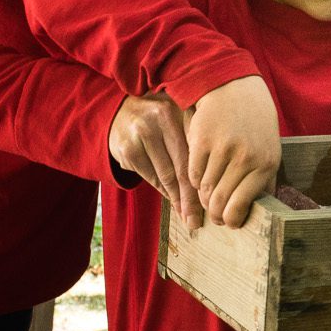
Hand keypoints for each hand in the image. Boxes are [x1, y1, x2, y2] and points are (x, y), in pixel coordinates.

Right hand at [109, 92, 201, 228]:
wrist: (116, 111)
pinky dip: (162, 190)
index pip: (194, 151)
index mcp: (178, 111)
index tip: (212, 199)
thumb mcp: (175, 117)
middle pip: (181, 166)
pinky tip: (171, 200)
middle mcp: (159, 118)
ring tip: (186, 217)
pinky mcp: (127, 149)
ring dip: (177, 199)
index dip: (203, 178)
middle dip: (190, 197)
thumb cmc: (156, 119)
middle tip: (197, 219)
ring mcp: (141, 133)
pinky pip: (150, 176)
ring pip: (165, 175)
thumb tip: (214, 178)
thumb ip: (193, 136)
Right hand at [185, 75, 279, 227]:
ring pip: (205, 189)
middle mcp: (246, 158)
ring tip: (207, 195)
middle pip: (220, 202)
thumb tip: (257, 213)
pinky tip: (200, 176)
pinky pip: (192, 173)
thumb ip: (264, 181)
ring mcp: (223, 149)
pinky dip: (194, 180)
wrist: (235, 88)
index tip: (227, 222)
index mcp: (265, 165)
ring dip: (203, 196)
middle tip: (213, 216)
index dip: (230, 220)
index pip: (240, 207)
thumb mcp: (269, 150)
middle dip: (214, 214)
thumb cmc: (254, 123)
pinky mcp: (202, 140)